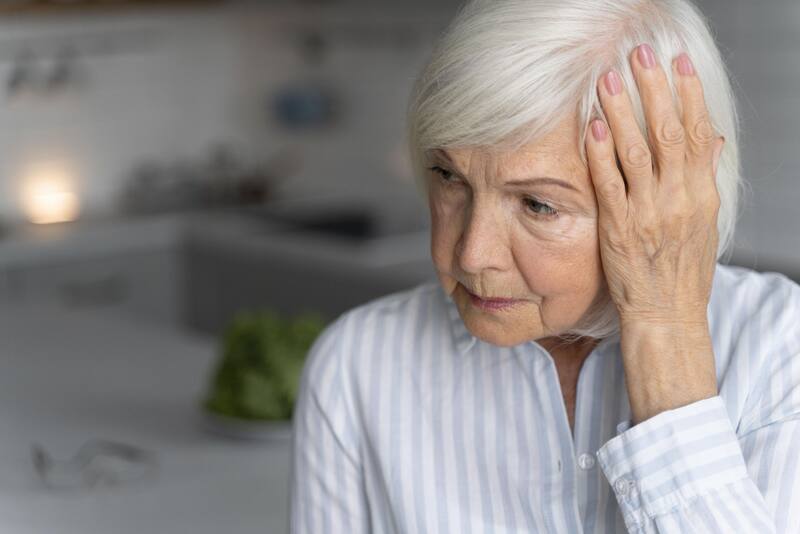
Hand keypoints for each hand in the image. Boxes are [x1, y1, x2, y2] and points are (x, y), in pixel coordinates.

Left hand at [585, 43, 723, 423]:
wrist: (666, 318)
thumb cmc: (681, 273)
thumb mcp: (703, 226)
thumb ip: (701, 181)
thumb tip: (707, 141)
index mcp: (700, 196)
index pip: (696, 134)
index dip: (687, 96)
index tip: (677, 64)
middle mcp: (678, 200)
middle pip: (667, 133)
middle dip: (652, 90)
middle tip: (639, 55)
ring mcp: (647, 213)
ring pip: (637, 152)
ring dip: (623, 111)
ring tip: (608, 78)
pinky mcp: (618, 229)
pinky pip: (609, 184)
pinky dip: (602, 153)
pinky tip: (594, 126)